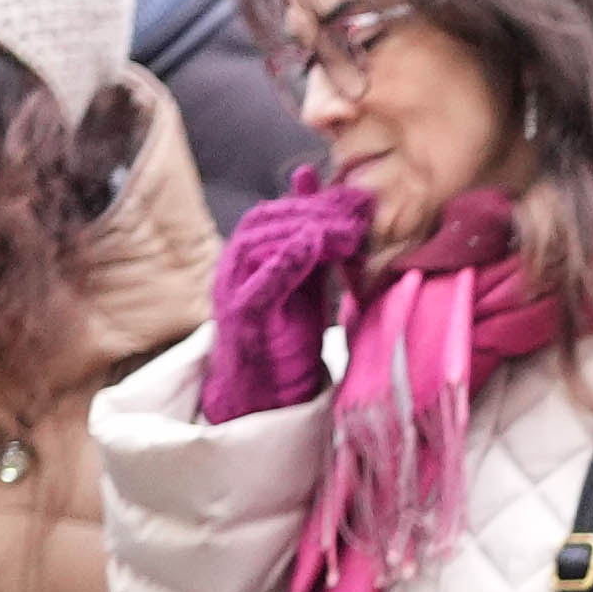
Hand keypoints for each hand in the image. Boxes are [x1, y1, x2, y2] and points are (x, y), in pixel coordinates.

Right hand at [202, 174, 366, 424]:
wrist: (267, 391)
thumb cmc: (287, 333)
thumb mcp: (307, 281)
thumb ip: (317, 245)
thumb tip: (331, 206)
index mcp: (249, 256)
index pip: (276, 212)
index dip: (315, 201)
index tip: (356, 200)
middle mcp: (235, 267)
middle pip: (266, 221)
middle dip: (314, 210)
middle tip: (358, 212)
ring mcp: (234, 291)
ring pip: (260, 244)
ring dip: (307, 230)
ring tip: (349, 232)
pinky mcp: (243, 318)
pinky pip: (259, 282)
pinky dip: (286, 259)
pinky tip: (314, 246)